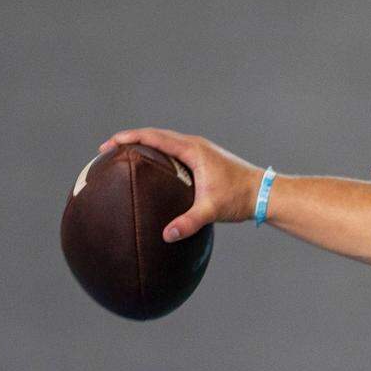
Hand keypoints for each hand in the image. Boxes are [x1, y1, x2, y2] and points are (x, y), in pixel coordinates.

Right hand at [99, 128, 264, 242]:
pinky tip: (148, 169)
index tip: (108, 144)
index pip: (155, 137)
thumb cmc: (240, 198)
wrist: (264, 192)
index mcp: (194, 150)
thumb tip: (166, 235)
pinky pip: (173, 150)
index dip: (129, 137)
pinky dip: (156, 153)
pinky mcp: (203, 159)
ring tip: (121, 156)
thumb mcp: (212, 210)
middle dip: (130, 139)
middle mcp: (195, 145)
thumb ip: (189, 222)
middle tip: (105, 150)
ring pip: (165, 141)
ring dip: (143, 144)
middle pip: (156, 135)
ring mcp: (200, 151)